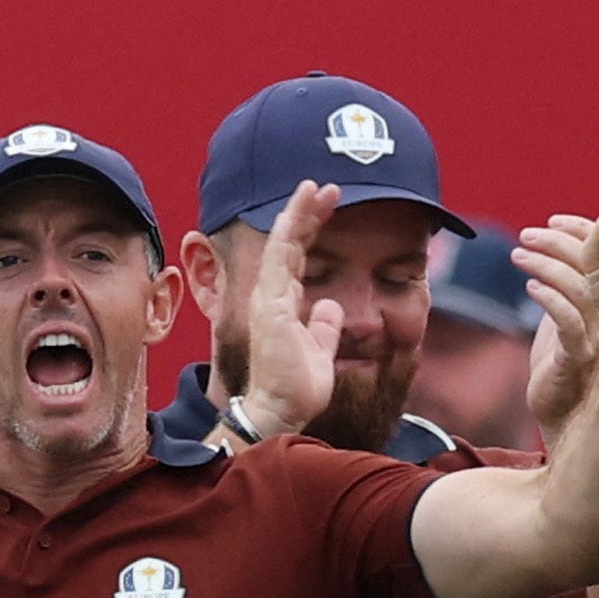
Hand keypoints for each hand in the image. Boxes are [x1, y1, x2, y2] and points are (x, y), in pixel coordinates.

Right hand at [239, 180, 343, 437]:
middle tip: (328, 187)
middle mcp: (271, 296)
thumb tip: (330, 306)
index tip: (328, 205)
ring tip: (317, 186)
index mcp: (281, 304)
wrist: (282, 410)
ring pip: (282, 243)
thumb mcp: (319, 351)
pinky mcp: (272, 304)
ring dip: (300, 212)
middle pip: (288, 244)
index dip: (310, 229)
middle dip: (307, 213)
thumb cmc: (297, 388)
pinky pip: (279, 258)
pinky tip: (299, 209)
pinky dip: (288, 230)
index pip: (296, 257)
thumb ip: (323, 328)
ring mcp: (268, 298)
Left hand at [512, 228, 598, 448]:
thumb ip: (564, 291)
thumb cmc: (560, 370)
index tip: (553, 220)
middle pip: (594, 265)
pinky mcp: (578, 357)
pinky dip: (548, 299)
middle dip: (560, 241)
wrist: (563, 421)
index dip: (581, 231)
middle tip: (528, 233)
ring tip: (520, 254)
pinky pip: (567, 321)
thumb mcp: (562, 321)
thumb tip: (549, 255)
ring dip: (546, 266)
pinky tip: (530, 287)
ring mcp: (597, 337)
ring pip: (580, 288)